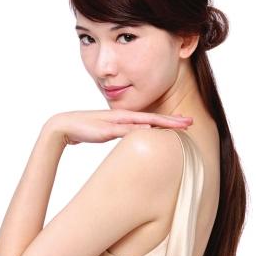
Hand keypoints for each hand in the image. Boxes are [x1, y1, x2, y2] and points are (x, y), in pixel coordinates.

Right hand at [45, 109, 192, 145]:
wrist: (64, 125)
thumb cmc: (86, 129)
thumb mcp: (107, 132)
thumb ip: (121, 134)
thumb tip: (132, 139)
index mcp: (124, 118)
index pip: (151, 119)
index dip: (168, 120)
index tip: (184, 122)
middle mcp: (123, 117)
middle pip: (152, 118)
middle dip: (172, 120)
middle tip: (191, 122)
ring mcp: (115, 122)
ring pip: (143, 121)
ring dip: (161, 123)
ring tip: (179, 125)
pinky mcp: (106, 128)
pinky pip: (125, 129)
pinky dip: (138, 129)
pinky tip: (150, 129)